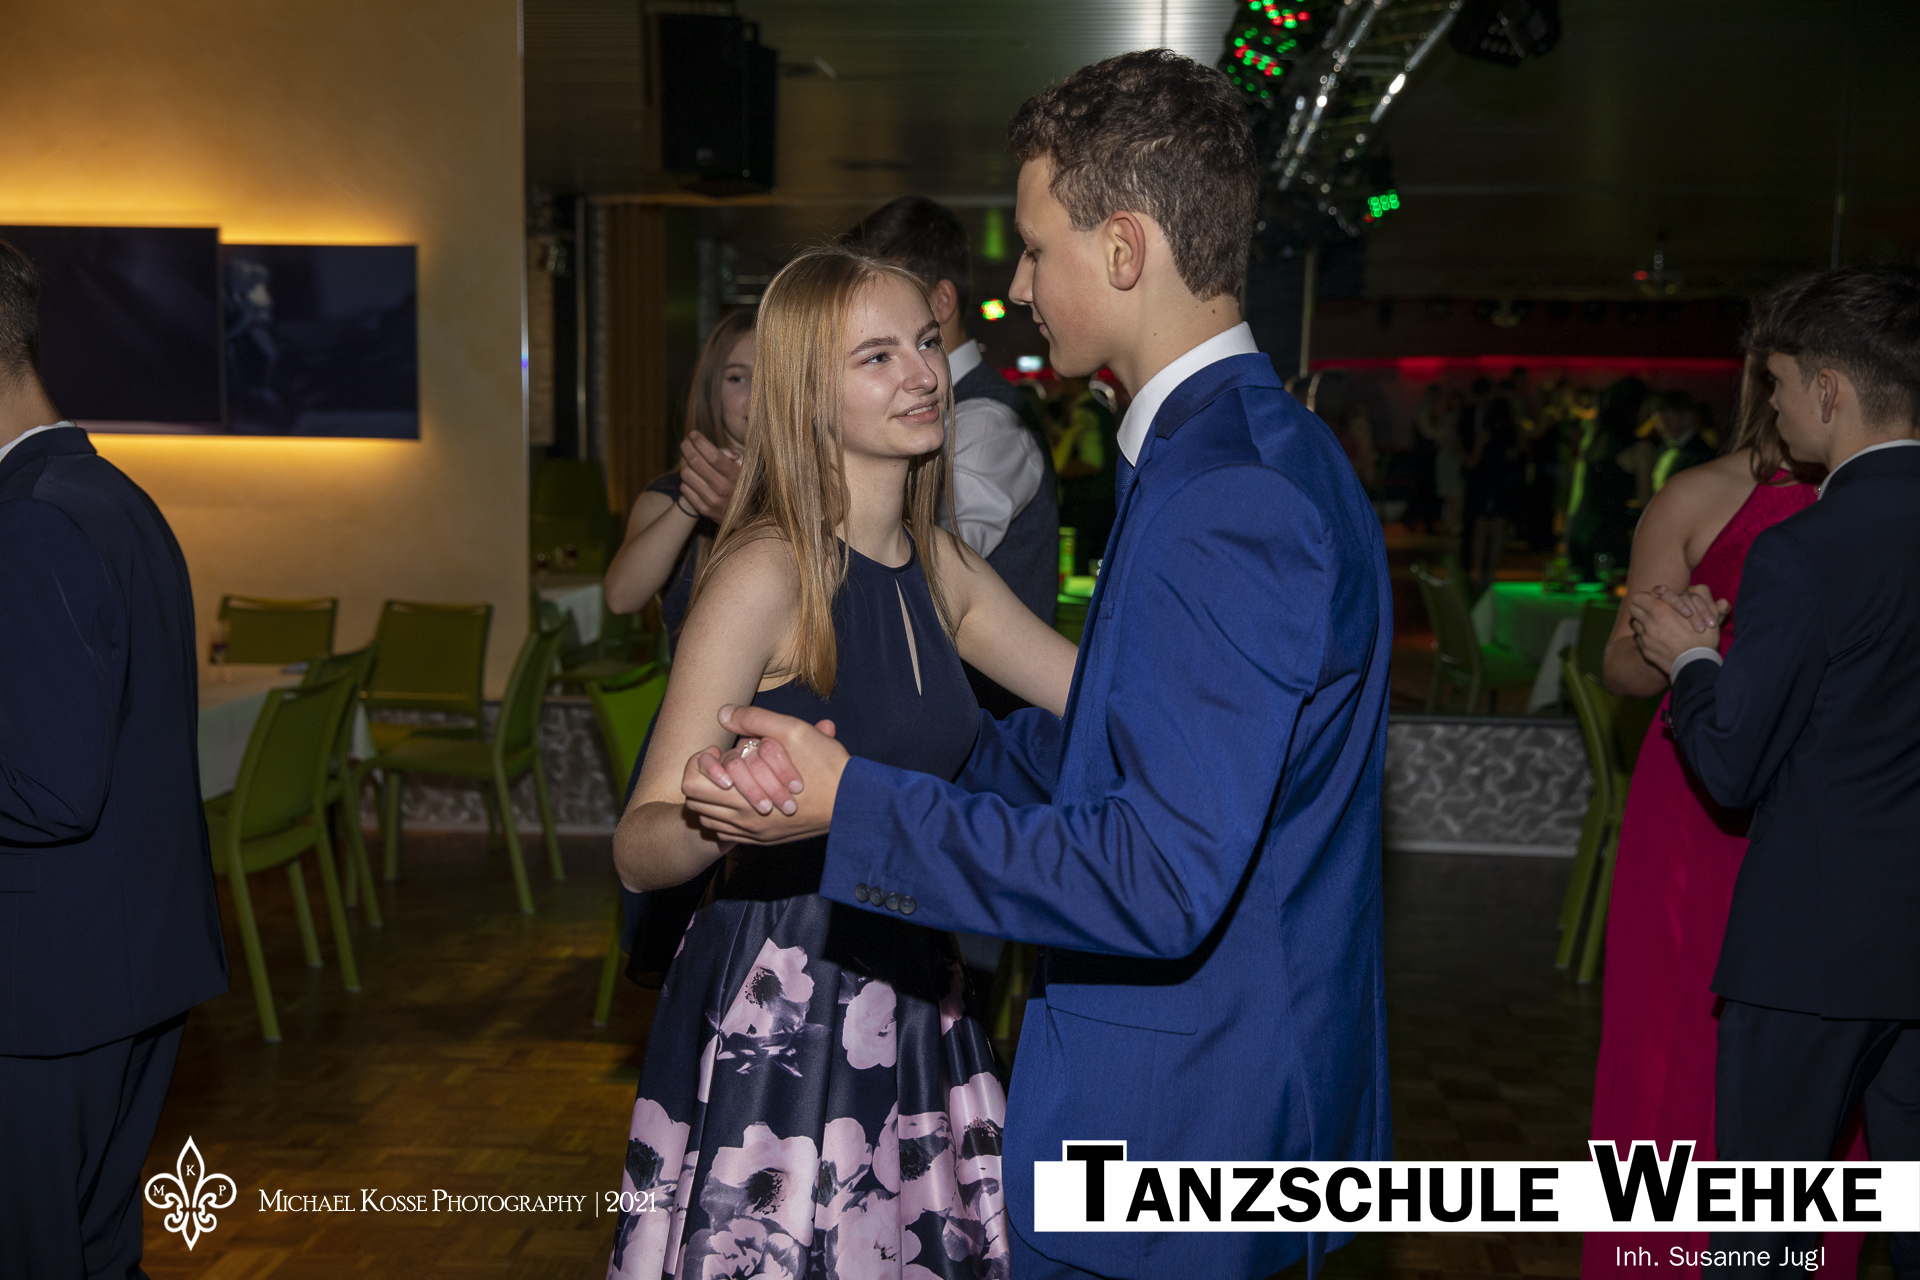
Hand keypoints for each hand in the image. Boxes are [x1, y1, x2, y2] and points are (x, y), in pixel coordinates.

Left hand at [679, 431, 741, 520]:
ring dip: (684, 463)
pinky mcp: (704, 509)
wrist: (747, 516)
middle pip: (696, 463)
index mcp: (736, 477)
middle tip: (685, 441)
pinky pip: (685, 488)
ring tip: (687, 458)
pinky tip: (691, 474)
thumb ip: (735, 457)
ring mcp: (712, 500)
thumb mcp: (746, 469)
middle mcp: (723, 489)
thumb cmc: (745, 485)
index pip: (713, 455)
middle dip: (687, 447)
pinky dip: (686, 479)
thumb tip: (722, 450)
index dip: (700, 442)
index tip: (694, 433)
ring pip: (687, 474)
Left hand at [683, 705, 848, 842]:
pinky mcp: (766, 842)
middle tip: (726, 765)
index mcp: (743, 796)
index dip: (699, 764)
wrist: (853, 802)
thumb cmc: (825, 765)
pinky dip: (728, 818)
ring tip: (735, 781)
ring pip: (710, 821)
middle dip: (705, 781)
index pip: (691, 786)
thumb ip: (753, 719)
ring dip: (714, 800)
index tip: (721, 752)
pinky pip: (728, 835)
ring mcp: (754, 835)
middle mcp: (743, 821)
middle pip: (696, 804)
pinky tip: (745, 800)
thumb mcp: (792, 731)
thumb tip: (722, 713)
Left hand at [1629, 584, 1726, 676]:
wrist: (1697, 664)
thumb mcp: (1706, 614)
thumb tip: (1699, 589)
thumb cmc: (1703, 638)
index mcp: (1661, 610)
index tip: (1654, 600)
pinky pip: (1640, 638)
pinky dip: (1646, 636)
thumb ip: (1700, 599)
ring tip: (1656, 623)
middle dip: (1641, 607)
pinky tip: (1658, 638)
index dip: (1645, 597)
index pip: (1638, 597)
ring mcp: (1646, 638)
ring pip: (1635, 623)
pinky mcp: (1646, 650)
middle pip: (1633, 608)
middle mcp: (1649, 623)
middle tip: (1652, 610)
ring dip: (1643, 621)